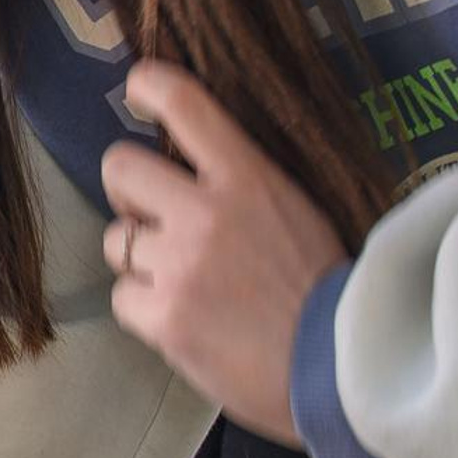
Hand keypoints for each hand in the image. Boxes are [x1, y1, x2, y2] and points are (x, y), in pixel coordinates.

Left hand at [101, 62, 347, 442]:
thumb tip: (189, 169)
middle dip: (128, 191)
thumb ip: (243, 186)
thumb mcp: (298, 212)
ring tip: (184, 284)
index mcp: (248, 178)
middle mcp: (205, 212)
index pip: (186, 104)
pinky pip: (123, 298)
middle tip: (152, 216)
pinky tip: (184, 322)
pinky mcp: (163, 316)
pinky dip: (146, 310)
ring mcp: (179, 265)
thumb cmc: (327, 293)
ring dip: (139, 259)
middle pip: (118, 167)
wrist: (341, 372)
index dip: (149, 85)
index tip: (137, 90)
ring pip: (116, 239)